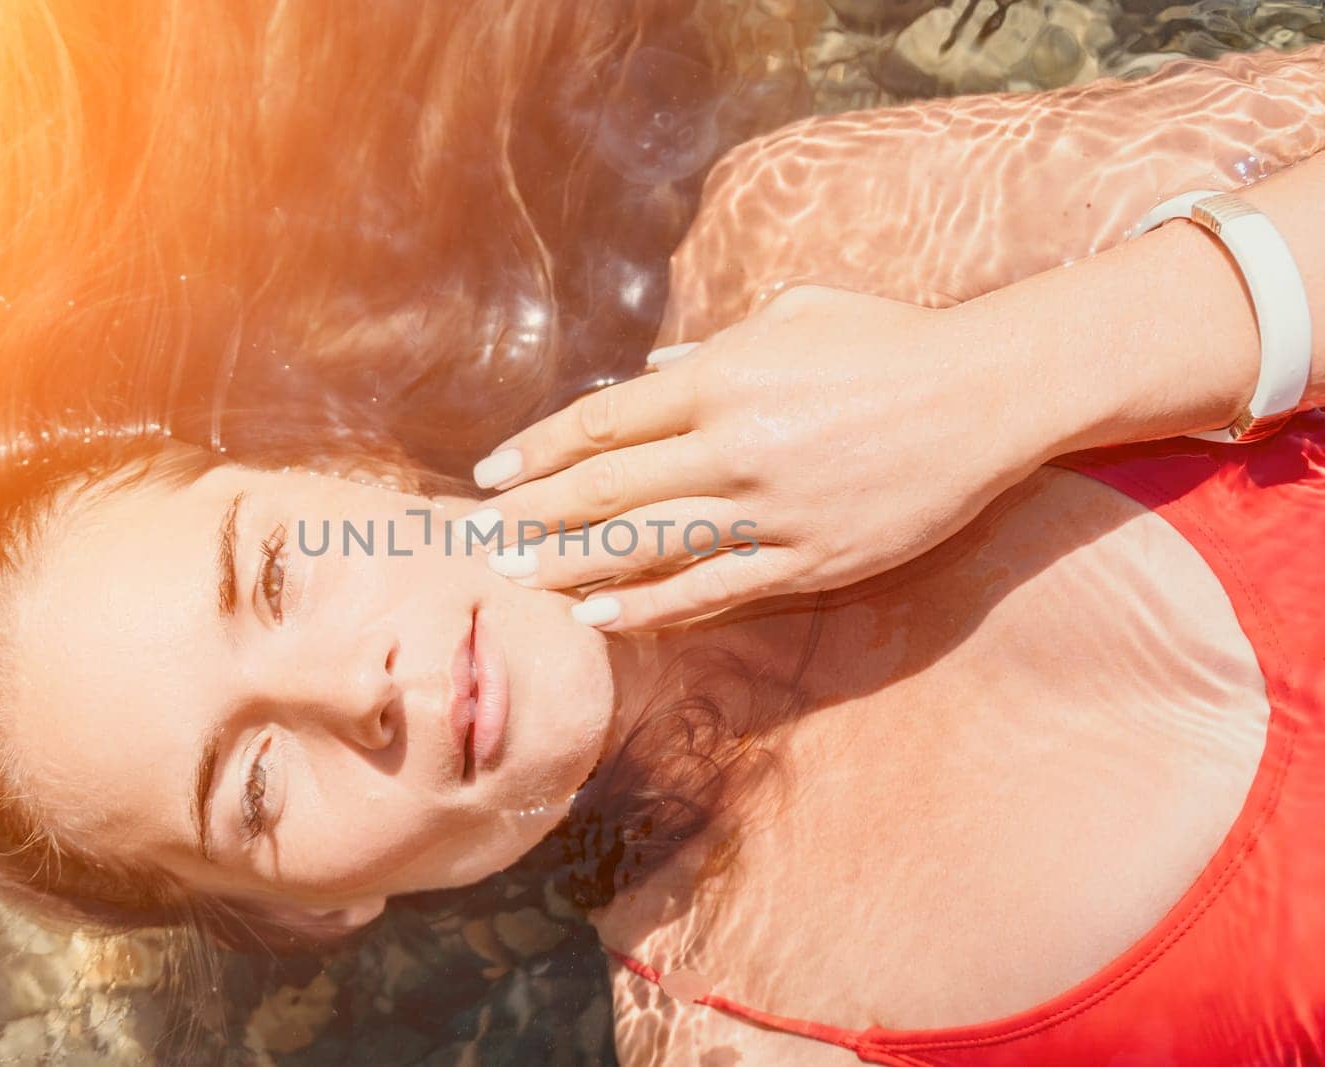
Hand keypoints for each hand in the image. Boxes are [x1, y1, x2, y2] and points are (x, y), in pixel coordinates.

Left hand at [468, 286, 1051, 628]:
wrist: (988, 392)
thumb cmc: (887, 340)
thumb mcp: (793, 315)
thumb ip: (708, 349)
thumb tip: (644, 379)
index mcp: (721, 377)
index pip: (600, 422)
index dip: (536, 450)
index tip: (489, 473)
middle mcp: (733, 446)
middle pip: (607, 491)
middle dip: (532, 518)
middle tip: (479, 543)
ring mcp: (771, 511)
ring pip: (648, 549)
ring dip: (572, 568)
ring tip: (520, 584)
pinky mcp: (810, 560)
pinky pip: (715, 591)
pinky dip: (653, 606)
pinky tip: (602, 616)